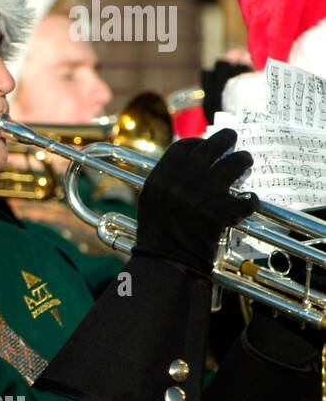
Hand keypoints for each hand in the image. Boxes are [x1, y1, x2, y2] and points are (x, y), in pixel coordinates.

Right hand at [133, 128, 255, 277]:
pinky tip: (248, 202)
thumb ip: (166, 181)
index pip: (182, 147)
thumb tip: (188, 166)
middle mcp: (181, 182)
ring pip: (234, 164)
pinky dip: (250, 201)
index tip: (204, 145)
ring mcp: (202, 196)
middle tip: (233, 139)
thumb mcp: (151, 201)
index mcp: (160, 179)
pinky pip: (245, 199)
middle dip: (225, 139)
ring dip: (243, 161)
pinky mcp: (221, 213)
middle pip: (210, 147)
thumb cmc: (157, 235)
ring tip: (245, 162)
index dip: (196, 142)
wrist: (167, 261)